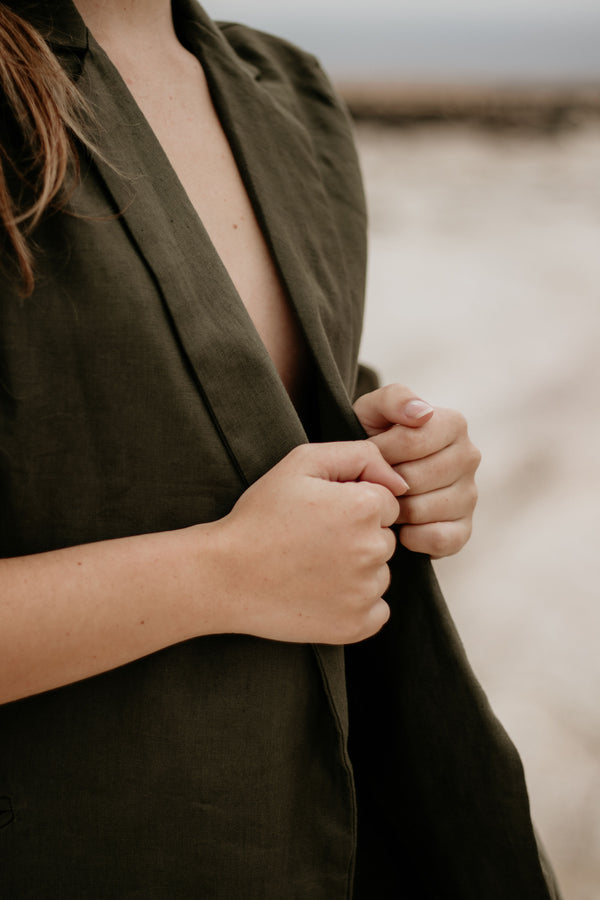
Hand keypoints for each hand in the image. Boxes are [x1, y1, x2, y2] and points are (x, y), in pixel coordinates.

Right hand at [214, 441, 406, 644]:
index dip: (352, 504)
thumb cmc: (261, 516)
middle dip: (358, 536)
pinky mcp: (356, 626)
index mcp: (364, 507)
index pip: (385, 502)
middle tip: (313, 541)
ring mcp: (365, 592)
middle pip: (385, 538)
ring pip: (379, 573)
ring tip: (312, 567)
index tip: (321, 514)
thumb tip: (400, 482)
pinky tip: (322, 594)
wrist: (225, 575)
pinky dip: (356, 604)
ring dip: (357, 570)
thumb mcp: (302, 463)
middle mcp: (372, 550)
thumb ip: (359, 456)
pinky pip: (377, 610)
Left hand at [353, 384, 480, 557]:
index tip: (368, 454)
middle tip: (373, 481)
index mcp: (453, 424)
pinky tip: (400, 527)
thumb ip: (394, 399)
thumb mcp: (373, 411)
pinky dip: (413, 537)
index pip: (413, 441)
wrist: (373, 475)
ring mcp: (469, 495)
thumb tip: (422, 413)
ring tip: (385, 501)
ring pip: (422, 510)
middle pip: (414, 479)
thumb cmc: (374, 439)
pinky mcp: (464, 529)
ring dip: (394, 510)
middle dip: (385, 482)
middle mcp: (469, 457)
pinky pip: (438, 539)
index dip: (381, 452)